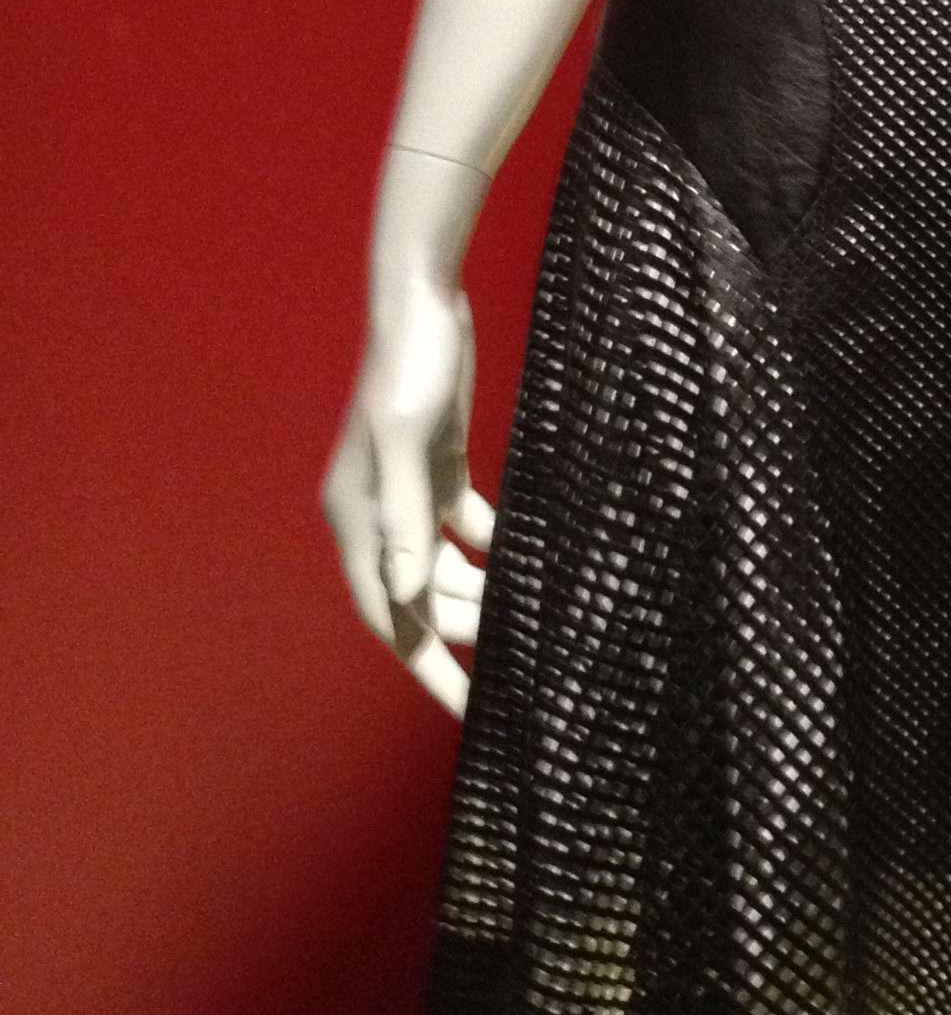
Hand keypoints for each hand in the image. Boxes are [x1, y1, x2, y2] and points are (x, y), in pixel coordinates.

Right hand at [324, 165, 495, 715]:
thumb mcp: (411, 442)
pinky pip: (465, 527)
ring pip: (444, 567)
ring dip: (479, 596)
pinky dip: (494, 549)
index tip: (468, 712)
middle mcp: (377, 516)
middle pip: (421, 598)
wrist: (421, 302)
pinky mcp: (440, 468)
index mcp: (357, 521)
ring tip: (528, 627)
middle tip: (518, 674)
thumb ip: (409, 518)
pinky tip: (529, 564)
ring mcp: (409, 493)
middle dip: (462, 635)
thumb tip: (412, 593)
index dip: (428, 666)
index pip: (393, 615)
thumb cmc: (411, 369)